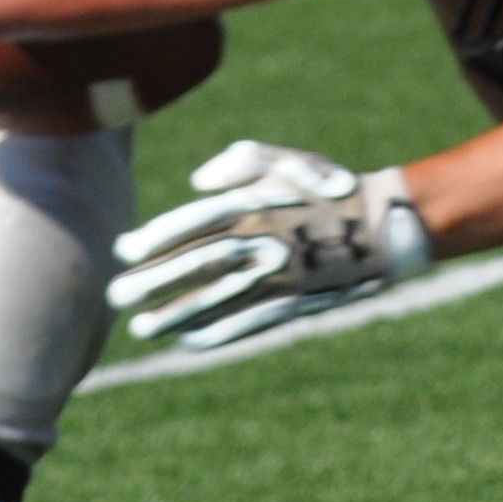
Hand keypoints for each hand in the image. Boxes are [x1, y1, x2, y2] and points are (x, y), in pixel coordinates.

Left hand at [107, 142, 433, 346]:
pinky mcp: (298, 302)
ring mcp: (280, 275)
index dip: (157, 238)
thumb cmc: (326, 188)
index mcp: (257, 202)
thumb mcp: (285, 159)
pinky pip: (253, 321)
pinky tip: (189, 342)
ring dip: (176, 315)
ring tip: (143, 329)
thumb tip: (197, 183)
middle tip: (118, 296)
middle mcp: (263, 240)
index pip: (194, 222)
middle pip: (198, 263)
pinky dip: (221, 333)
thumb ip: (238, 160)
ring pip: (219, 298)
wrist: (384, 225)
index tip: (125, 252)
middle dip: (154, 282)